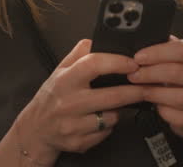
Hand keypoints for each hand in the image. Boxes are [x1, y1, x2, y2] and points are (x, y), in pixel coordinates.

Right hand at [15, 39, 144, 161]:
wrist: (35, 129)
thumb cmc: (52, 96)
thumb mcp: (60, 69)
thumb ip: (80, 53)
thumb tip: (99, 39)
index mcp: (65, 80)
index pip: (94, 65)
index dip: (118, 62)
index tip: (134, 63)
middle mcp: (68, 103)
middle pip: (111, 96)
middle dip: (135, 91)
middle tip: (147, 85)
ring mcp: (72, 125)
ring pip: (112, 117)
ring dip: (119, 110)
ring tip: (114, 104)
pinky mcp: (78, 143)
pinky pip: (106, 132)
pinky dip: (109, 125)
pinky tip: (101, 119)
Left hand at [128, 35, 182, 164]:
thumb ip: (170, 51)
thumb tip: (147, 38)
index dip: (158, 52)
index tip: (139, 56)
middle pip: (179, 72)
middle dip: (151, 72)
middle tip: (133, 74)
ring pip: (179, 96)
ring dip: (155, 92)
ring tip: (141, 90)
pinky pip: (180, 118)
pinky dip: (164, 112)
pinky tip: (156, 107)